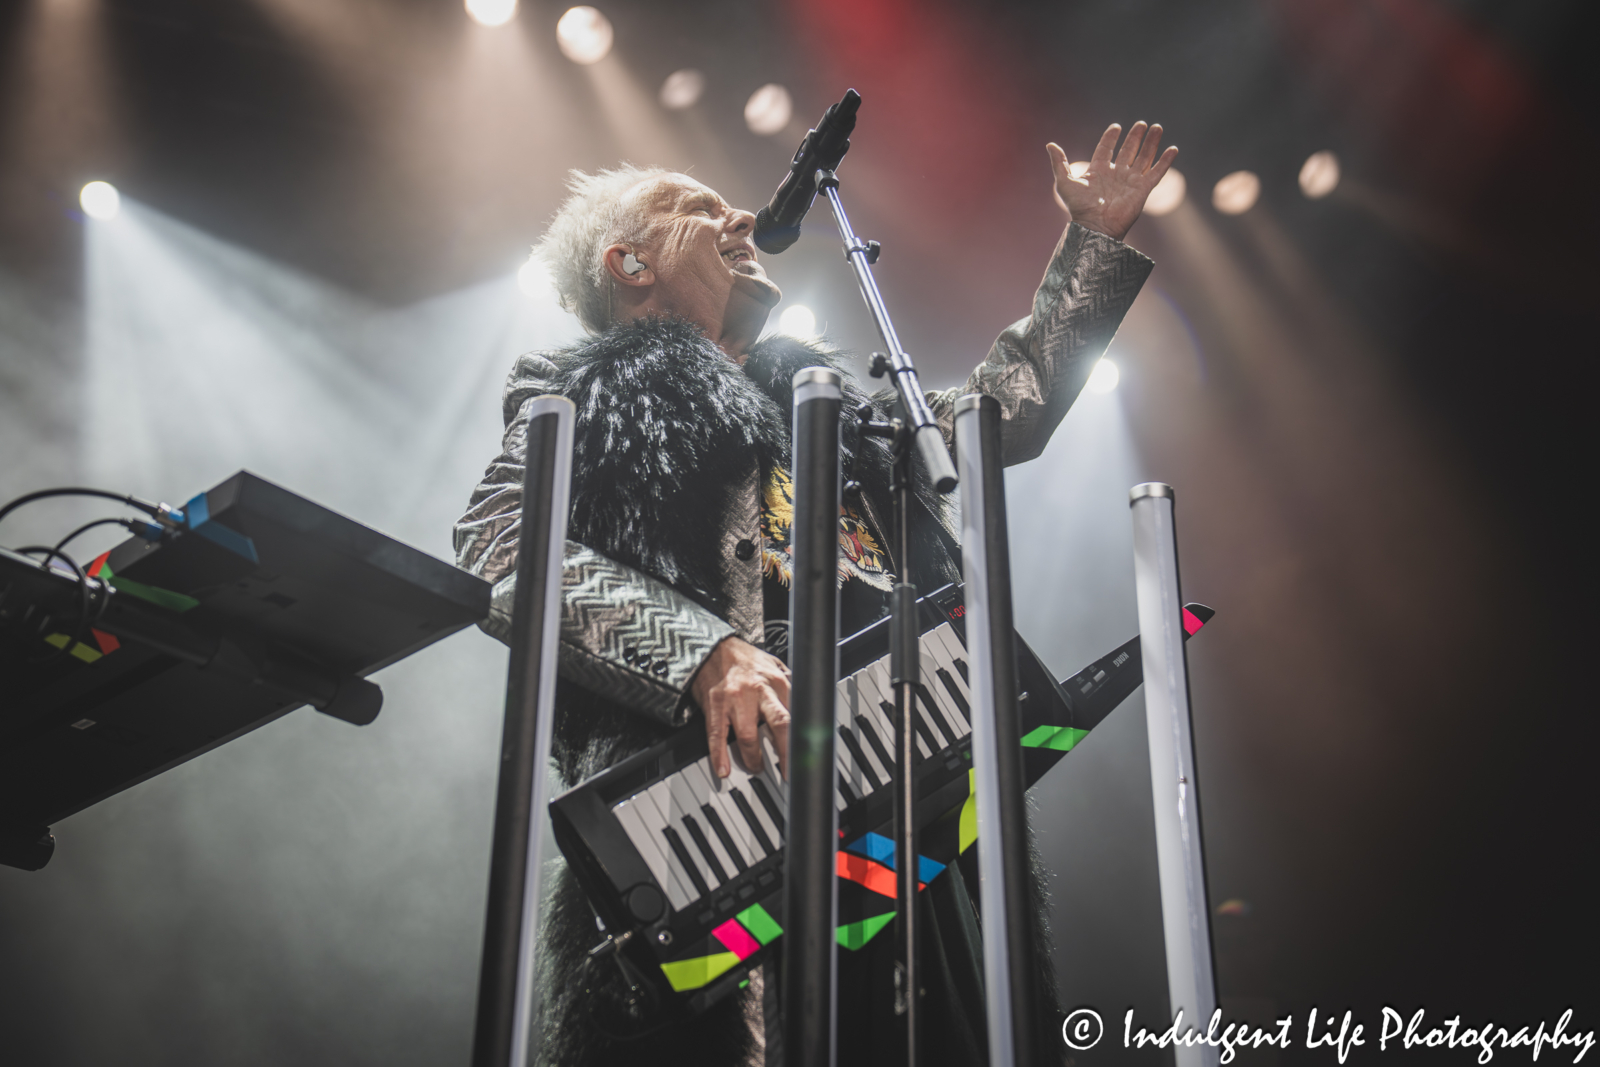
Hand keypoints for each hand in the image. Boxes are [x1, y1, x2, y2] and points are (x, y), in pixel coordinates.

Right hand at [690, 637, 790, 779]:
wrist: (711, 647)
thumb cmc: (744, 659)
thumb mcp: (773, 664)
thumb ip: (788, 684)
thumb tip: (804, 703)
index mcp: (776, 681)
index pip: (795, 712)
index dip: (802, 736)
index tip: (806, 755)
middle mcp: (758, 690)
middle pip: (779, 724)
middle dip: (786, 752)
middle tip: (788, 772)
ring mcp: (735, 699)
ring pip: (748, 736)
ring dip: (753, 758)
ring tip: (757, 767)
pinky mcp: (715, 706)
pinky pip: (717, 735)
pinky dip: (719, 755)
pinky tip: (723, 769)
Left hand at [1048, 121, 1177, 240]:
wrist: (1095, 225)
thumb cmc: (1079, 207)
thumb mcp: (1065, 182)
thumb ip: (1059, 162)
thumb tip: (1050, 144)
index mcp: (1098, 171)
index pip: (1106, 149)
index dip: (1110, 138)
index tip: (1116, 127)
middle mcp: (1116, 174)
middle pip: (1128, 151)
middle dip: (1135, 137)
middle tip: (1141, 124)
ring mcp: (1130, 181)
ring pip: (1143, 158)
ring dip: (1151, 143)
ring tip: (1157, 128)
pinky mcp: (1143, 190)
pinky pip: (1156, 173)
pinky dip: (1166, 161)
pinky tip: (1173, 149)